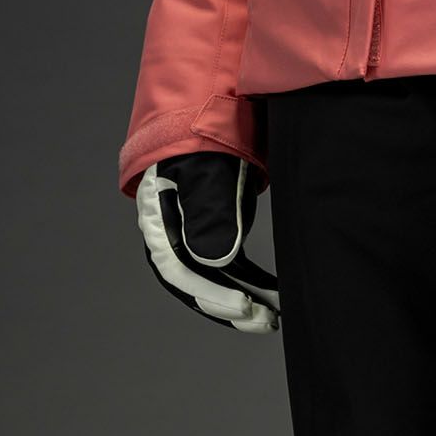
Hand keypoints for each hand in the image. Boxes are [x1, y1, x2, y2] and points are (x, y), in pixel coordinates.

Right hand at [136, 153, 280, 332]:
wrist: (214, 114)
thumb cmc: (203, 138)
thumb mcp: (205, 171)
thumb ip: (207, 214)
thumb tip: (211, 261)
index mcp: (159, 220)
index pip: (177, 270)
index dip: (210, 294)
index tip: (243, 307)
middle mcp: (172, 235)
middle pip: (197, 283)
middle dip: (232, 306)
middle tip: (267, 321)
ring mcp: (194, 237)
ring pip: (219, 279)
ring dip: (247, 299)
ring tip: (276, 317)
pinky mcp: (218, 234)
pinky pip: (234, 267)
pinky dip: (254, 283)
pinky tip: (276, 296)